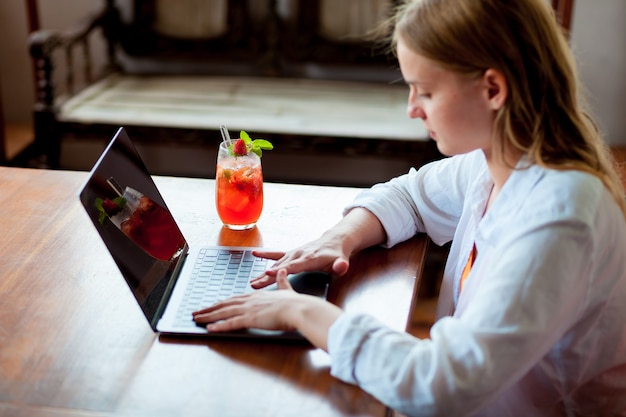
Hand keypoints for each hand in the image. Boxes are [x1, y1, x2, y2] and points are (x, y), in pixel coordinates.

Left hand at [193, 269, 302, 331]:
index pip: (235, 298)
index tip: (212, 304)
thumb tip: (281, 271)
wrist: (300, 308)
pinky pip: (232, 323)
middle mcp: (251, 301)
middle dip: (209, 309)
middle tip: (196, 312)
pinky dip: (219, 326)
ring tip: (196, 319)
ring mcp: (250, 309)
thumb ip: (283, 281)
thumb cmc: (296, 303)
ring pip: (224, 313)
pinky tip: (210, 329)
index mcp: (258, 296)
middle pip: (225, 304)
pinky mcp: (251, 319)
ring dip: (209, 316)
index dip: (222, 302)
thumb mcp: (287, 289)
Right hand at [251, 207, 385, 288]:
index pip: (293, 266)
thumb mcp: (342, 261)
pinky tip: (255, 254)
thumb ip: (341, 266)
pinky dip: (266, 254)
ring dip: (263, 272)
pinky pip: (276, 254)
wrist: (334, 240)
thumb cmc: (337, 254)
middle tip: (254, 284)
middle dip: (267, 276)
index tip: (268, 274)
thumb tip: (342, 267)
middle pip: (280, 267)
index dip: (281, 271)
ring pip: (276, 263)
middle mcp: (299, 254)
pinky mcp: (291, 253)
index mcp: (309, 259)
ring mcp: (294, 253)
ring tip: (252, 282)